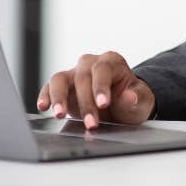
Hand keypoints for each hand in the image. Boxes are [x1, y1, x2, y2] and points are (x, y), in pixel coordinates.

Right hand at [36, 51, 154, 128]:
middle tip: (91, 123)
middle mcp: (91, 64)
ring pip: (60, 79)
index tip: (103, 103)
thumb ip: (137, 98)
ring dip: (59, 97)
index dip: (101, 86)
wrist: (122, 110)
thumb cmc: (131, 101)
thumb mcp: (141, 101)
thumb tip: (130, 96)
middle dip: (86, 102)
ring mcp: (74, 74)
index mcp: (112, 62)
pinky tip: (43, 107)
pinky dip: (45, 96)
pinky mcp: (62, 87)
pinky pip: (49, 87)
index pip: (103, 69)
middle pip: (82, 77)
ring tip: (60, 114)